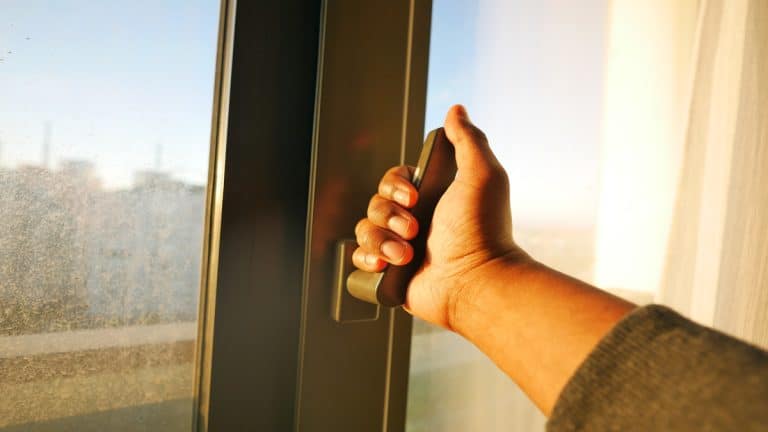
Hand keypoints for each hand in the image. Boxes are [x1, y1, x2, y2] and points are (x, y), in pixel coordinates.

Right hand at [352, 105, 528, 328]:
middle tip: (414, 228)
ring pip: (364, 230)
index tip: (414, 197)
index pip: (393, 180)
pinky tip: (386, 265)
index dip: (395, 186)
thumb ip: (468, 140)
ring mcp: (400, 248)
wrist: (476, 281)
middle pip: (374, 203)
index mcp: (432, 198)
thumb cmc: (483, 231)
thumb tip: (456, 110)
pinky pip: (359, 258)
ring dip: (381, 239)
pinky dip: (368, 259)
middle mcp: (414, 221)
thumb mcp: (482, 175)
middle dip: (389, 215)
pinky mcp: (390, 273)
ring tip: (405, 254)